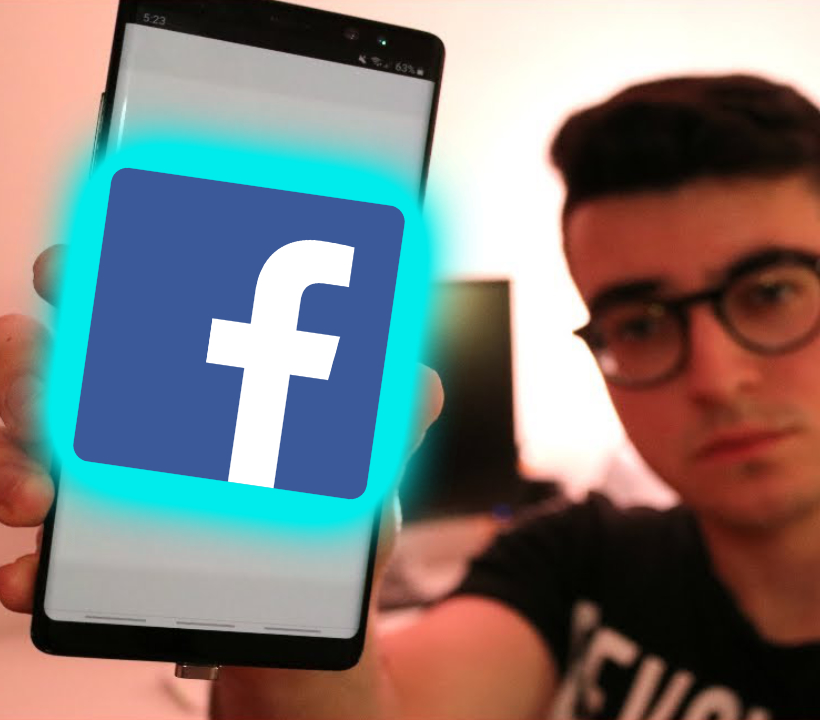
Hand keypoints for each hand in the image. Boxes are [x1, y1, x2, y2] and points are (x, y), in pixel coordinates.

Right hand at [0, 245, 443, 613]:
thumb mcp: (359, 468)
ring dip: (11, 461)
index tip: (62, 274)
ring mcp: (94, 491)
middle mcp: (126, 424)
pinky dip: (24, 565)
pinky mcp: (80, 561)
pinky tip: (29, 576)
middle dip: (25, 367)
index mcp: (186, 379)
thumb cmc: (321, 524)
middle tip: (47, 389)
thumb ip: (387, 420)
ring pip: (15, 449)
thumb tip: (418, 385)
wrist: (302, 623)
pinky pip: (30, 554)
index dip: (80, 279)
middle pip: (40, 368)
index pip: (119, 309)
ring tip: (42, 498)